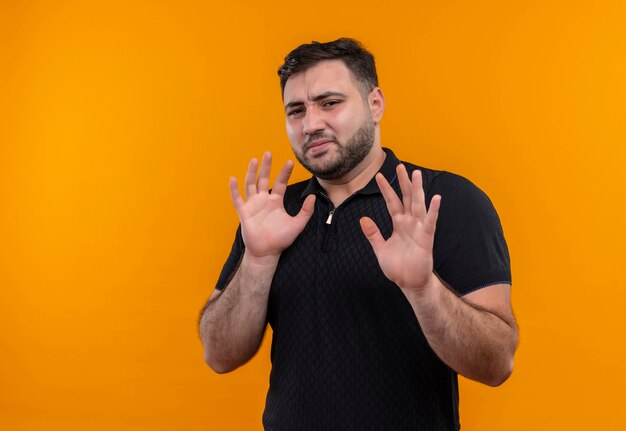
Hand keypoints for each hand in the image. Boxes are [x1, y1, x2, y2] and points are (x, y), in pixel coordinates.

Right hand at [230, 152, 315, 261]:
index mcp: (276, 201)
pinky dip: (234, 190)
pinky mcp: (244, 212)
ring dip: (251, 172)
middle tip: (268, 153)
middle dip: (266, 166)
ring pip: (250, 184)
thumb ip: (306, 212)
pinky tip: (233, 179)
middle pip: (264, 179)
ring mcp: (253, 205)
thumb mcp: (297, 225)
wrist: (267, 252)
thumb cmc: (281, 239)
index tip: (290, 162)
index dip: (284, 172)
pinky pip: (237, 199)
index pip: (280, 183)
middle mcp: (263, 200)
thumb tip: (313, 197)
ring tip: (254, 160)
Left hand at [359, 164, 440, 292]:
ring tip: (416, 174)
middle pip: (406, 198)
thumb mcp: (380, 249)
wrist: (410, 284)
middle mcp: (409, 223)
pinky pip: (430, 222)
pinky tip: (436, 198)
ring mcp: (419, 229)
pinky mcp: (426, 239)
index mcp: (398, 224)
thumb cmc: (398, 267)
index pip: (391, 202)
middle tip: (400, 166)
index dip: (386, 190)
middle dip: (403, 183)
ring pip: (418, 205)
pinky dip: (434, 210)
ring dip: (417, 190)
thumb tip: (363, 219)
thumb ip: (373, 234)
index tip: (379, 176)